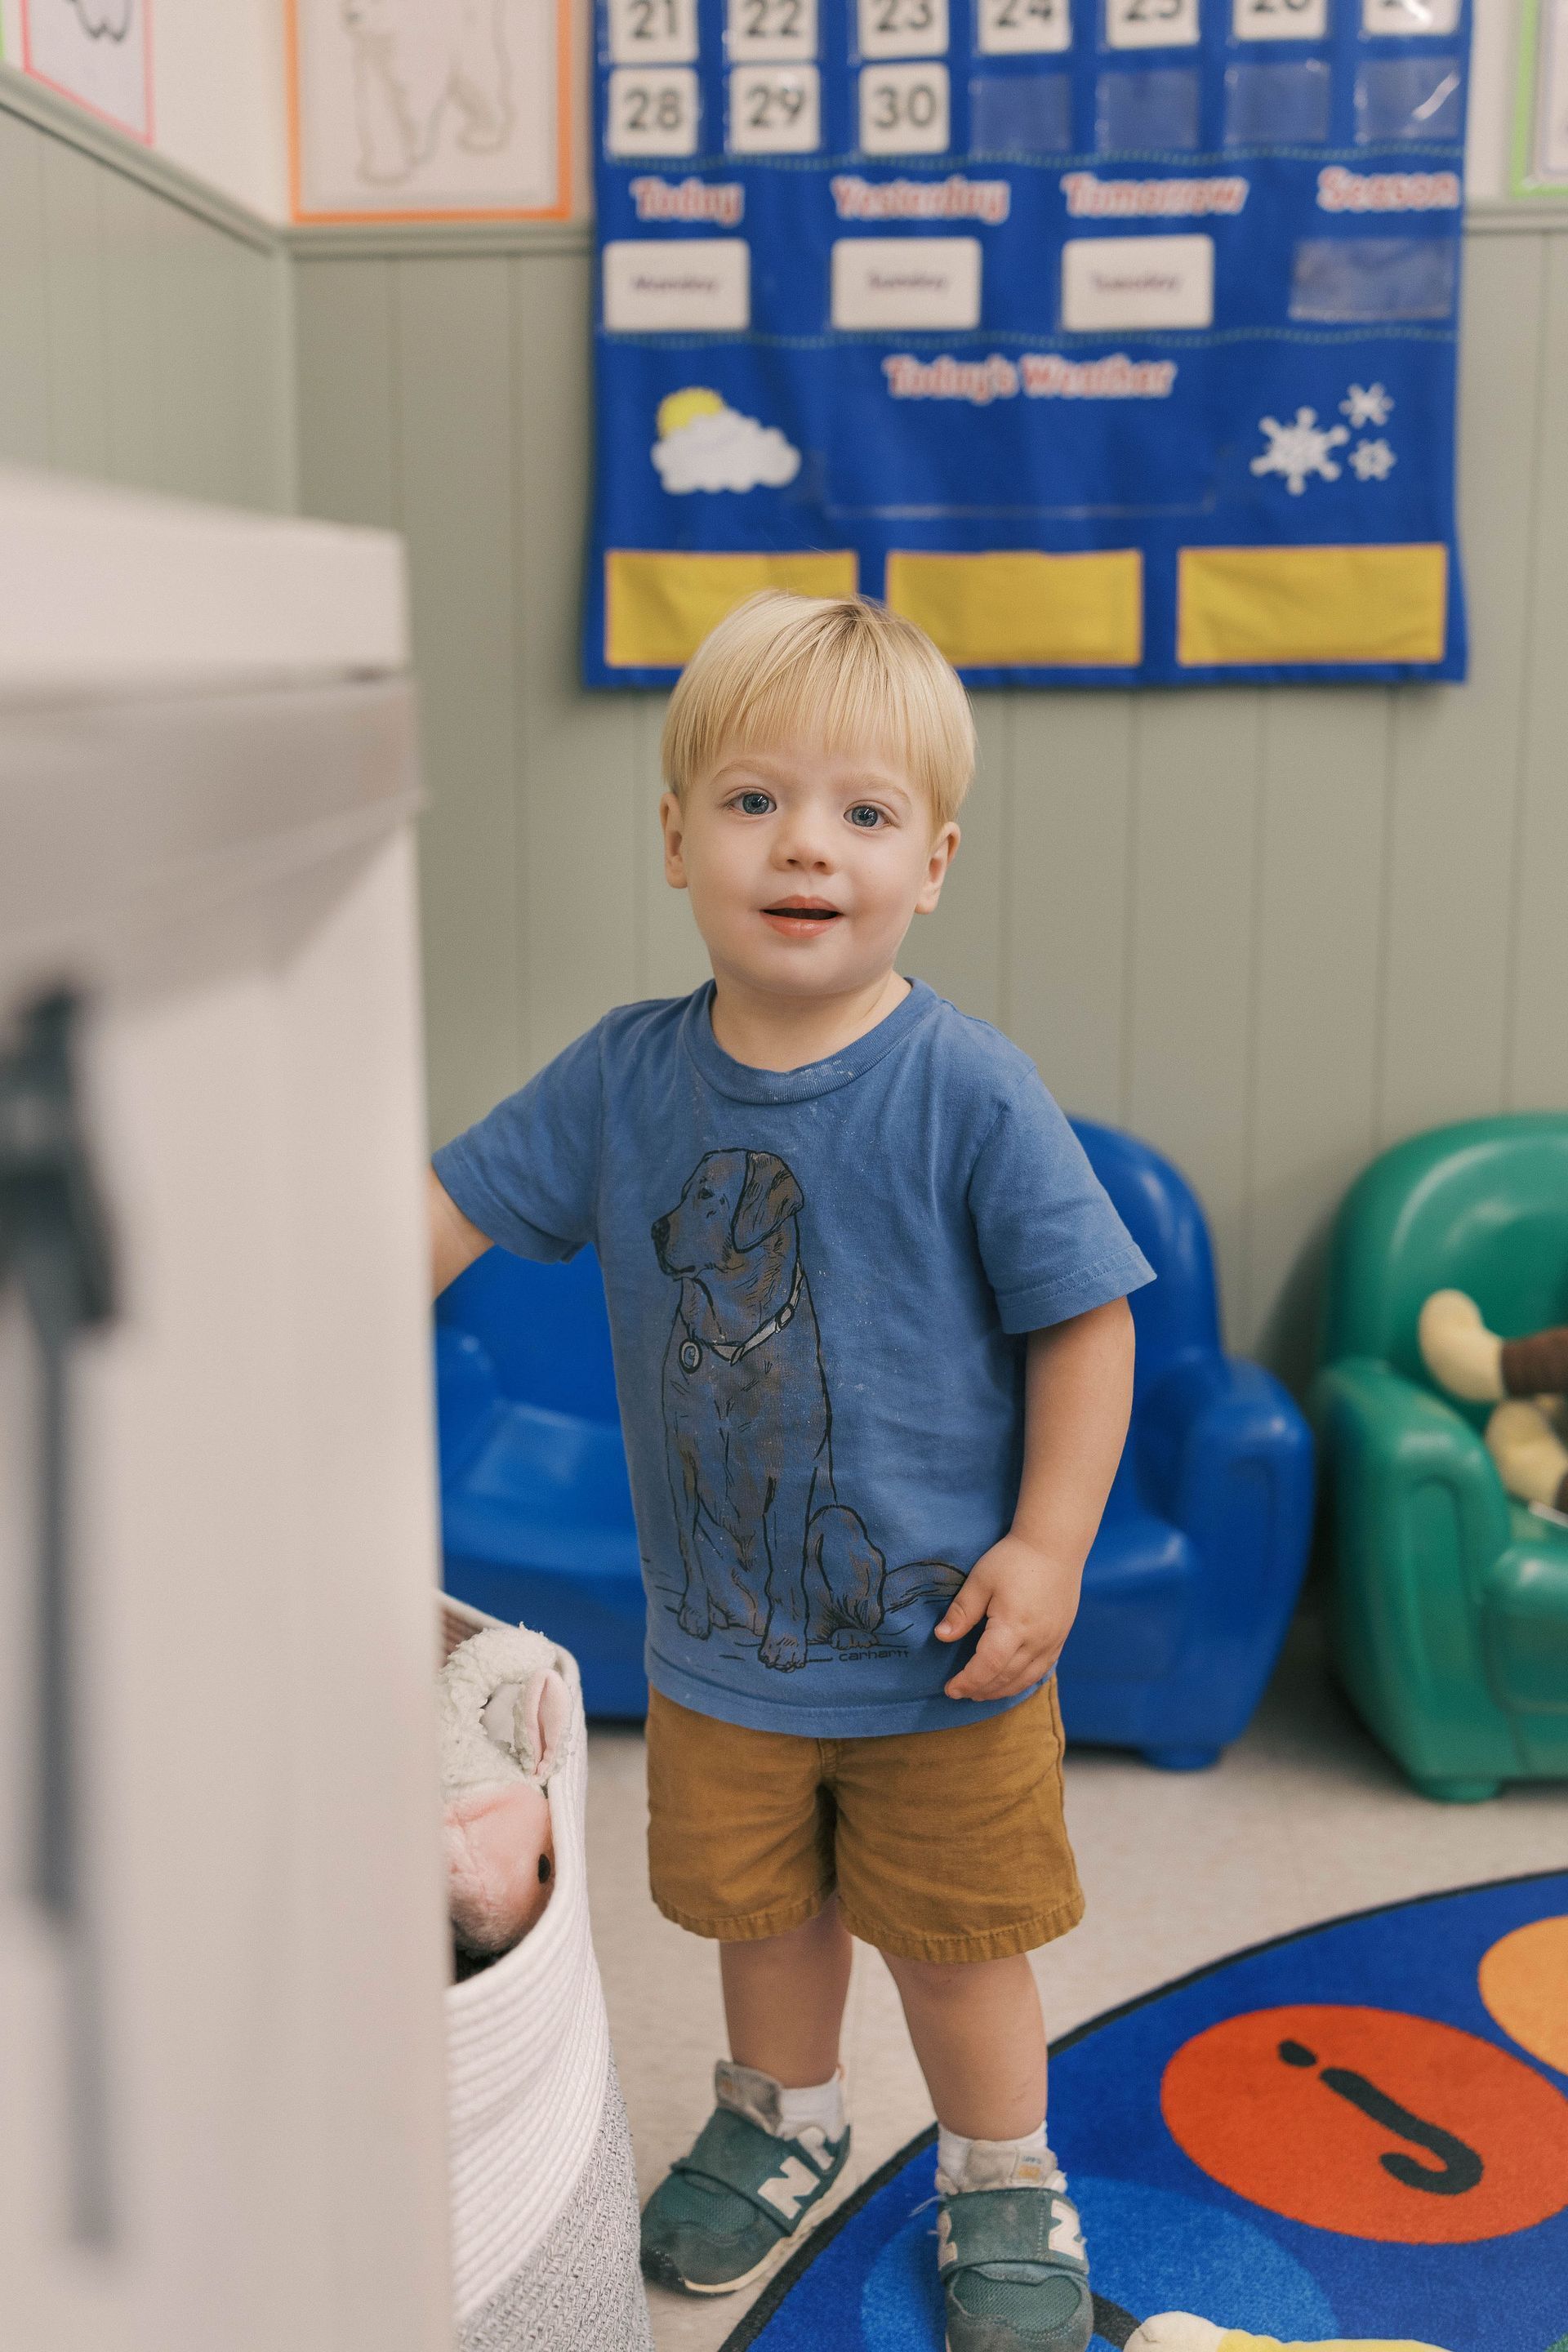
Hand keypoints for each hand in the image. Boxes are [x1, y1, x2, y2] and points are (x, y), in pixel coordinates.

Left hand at [934, 1533, 1082, 1702]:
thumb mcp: (981, 1580)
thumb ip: (962, 1611)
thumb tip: (942, 1636)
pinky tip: (1009, 1682)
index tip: (950, 1688)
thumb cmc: (1015, 1559)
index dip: (968, 1681)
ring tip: (980, 1692)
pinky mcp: (1060, 1638)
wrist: (1055, 1545)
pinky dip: (1021, 1682)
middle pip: (1006, 1678)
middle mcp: (1036, 1640)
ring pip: (1025, 1679)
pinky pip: (1041, 1671)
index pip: (988, 1667)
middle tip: (960, 1692)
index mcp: (1013, 1626)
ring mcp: (1052, 1641)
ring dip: (1000, 1691)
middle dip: (980, 1689)